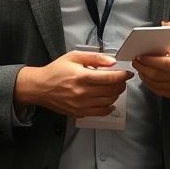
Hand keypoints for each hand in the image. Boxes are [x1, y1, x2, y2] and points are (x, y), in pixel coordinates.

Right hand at [16, 51, 132, 117]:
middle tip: (122, 80)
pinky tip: (110, 101)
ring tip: (116, 88)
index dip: (122, 76)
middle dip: (121, 85)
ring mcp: (81, 105)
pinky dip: (109, 107)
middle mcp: (82, 93)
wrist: (40, 87)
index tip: (128, 73)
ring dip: (116, 95)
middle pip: (111, 91)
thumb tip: (112, 62)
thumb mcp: (74, 57)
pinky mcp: (79, 113)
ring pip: (108, 102)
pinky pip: (100, 113)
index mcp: (82, 77)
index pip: (109, 78)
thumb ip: (95, 58)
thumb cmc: (56, 70)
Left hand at [133, 23, 169, 98]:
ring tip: (138, 67)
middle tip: (135, 61)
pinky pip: (159, 90)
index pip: (166, 64)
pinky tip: (145, 75)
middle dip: (144, 68)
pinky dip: (149, 83)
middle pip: (159, 75)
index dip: (151, 61)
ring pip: (157, 84)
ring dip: (144, 76)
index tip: (140, 56)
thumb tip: (164, 24)